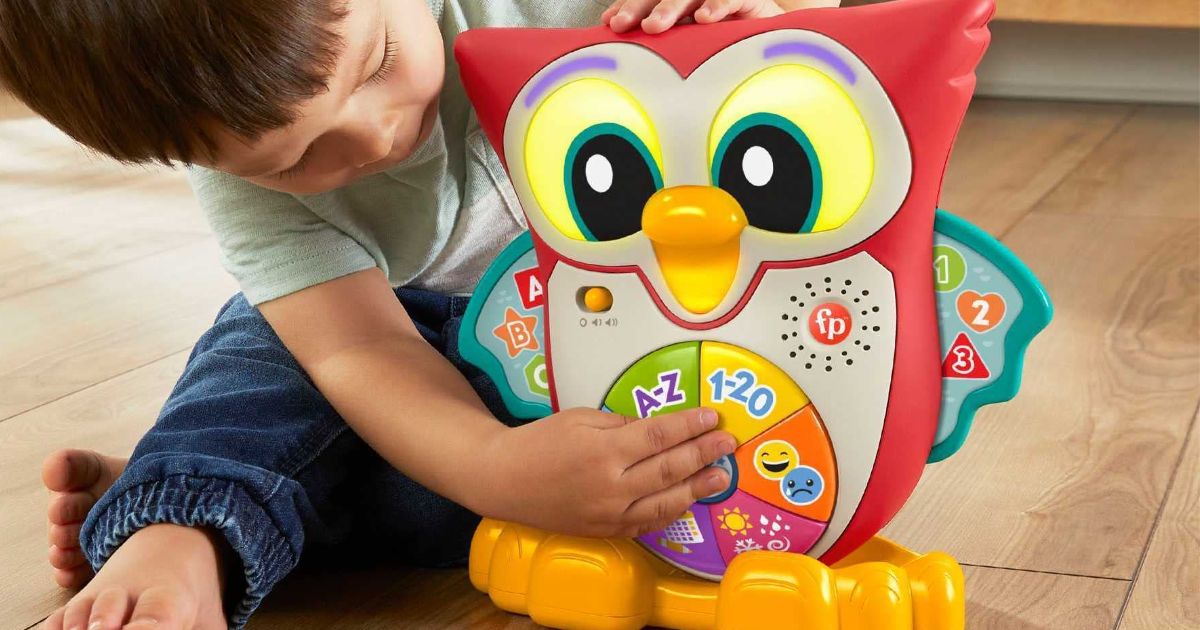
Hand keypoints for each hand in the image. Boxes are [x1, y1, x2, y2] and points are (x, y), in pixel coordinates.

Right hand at [475, 407, 735, 537]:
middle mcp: (611, 486)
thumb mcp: (580, 418)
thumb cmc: (539, 442)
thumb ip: (622, 424)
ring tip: (721, 476)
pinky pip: (648, 522)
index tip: (712, 417)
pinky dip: (672, 510)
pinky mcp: (607, 530)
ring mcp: (610, 513)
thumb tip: (657, 430)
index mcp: (604, 451)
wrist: (504, 480)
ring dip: (698, 487)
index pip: (659, 437)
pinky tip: (688, 499)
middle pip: (670, 468)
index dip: (689, 426)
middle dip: (704, 453)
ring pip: (666, 501)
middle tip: (727, 442)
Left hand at [603, 0, 782, 33]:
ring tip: (654, 26)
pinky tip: (703, 18)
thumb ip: (662, 35)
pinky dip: (717, 6)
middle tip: (623, 25)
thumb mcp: (688, 38)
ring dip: (670, 7)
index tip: (611, 23)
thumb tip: (620, 37)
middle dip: (640, 7)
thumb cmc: (722, 36)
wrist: (766, 33)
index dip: (629, 6)